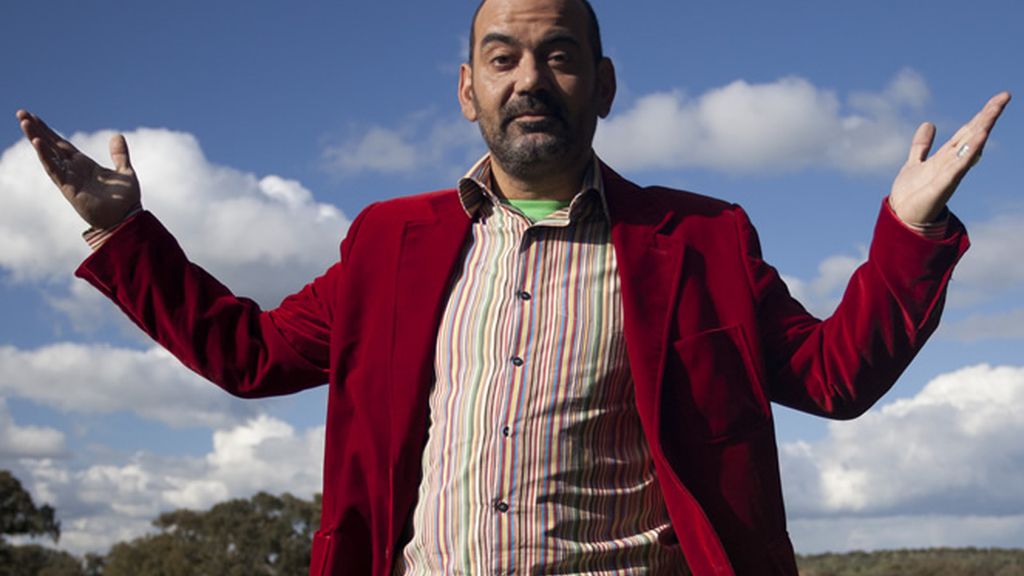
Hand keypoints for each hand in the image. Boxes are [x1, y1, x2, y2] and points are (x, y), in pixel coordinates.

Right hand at [16, 110, 140, 228]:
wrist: (127, 218)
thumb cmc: (125, 199)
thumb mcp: (124, 172)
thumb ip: (119, 155)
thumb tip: (117, 136)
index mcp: (84, 164)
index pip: (61, 144)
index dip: (48, 131)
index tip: (34, 117)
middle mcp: (73, 170)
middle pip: (51, 146)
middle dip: (36, 130)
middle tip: (21, 112)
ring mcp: (69, 178)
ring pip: (48, 155)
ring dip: (36, 139)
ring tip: (25, 123)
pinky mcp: (69, 188)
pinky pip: (55, 170)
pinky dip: (46, 157)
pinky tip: (37, 143)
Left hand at [889, 91, 1010, 225]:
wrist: (903, 219)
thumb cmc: (911, 194)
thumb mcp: (914, 163)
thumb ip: (921, 145)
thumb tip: (929, 123)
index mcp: (947, 156)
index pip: (968, 131)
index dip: (982, 114)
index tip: (1000, 97)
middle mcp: (952, 162)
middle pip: (973, 134)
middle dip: (988, 115)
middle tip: (1005, 96)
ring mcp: (950, 172)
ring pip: (970, 147)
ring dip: (982, 128)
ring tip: (994, 109)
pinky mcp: (944, 184)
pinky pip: (959, 166)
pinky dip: (970, 152)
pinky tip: (980, 138)